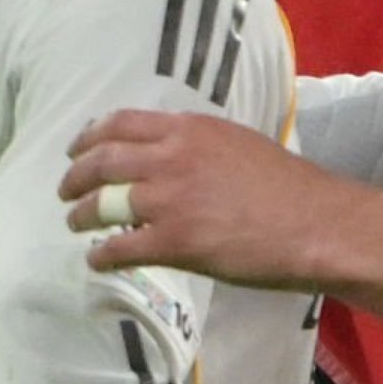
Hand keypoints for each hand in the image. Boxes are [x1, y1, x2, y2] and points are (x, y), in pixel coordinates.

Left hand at [61, 110, 344, 287]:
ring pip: (102, 204)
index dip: (90, 136)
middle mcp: (170, 157)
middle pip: (102, 161)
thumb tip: (173, 156)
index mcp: (189, 129)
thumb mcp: (239, 144)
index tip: (78, 148)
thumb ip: (200, 145)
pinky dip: (101, 255)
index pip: (121, 123)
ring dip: (82, 214)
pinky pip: (119, 248)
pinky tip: (97, 260)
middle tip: (66, 190)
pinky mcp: (173, 242)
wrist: (315, 224)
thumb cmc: (288, 186)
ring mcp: (168, 200)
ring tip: (76, 223)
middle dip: (76, 176)